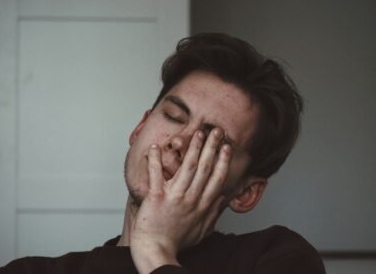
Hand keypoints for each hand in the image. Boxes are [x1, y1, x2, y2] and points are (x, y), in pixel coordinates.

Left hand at [130, 128, 231, 273]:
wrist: (156, 251)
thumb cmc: (176, 242)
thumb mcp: (202, 230)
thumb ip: (214, 213)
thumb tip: (224, 198)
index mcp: (202, 206)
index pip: (217, 178)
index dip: (223, 161)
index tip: (227, 147)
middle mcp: (191, 198)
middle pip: (205, 168)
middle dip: (212, 147)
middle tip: (216, 131)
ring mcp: (175, 197)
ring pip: (187, 167)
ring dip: (193, 148)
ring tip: (198, 133)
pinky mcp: (156, 197)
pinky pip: (156, 174)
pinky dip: (154, 160)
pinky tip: (155, 147)